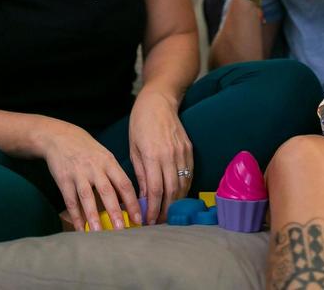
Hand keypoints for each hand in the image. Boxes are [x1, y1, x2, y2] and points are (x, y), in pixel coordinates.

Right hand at [40, 120, 140, 232]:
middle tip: (122, 229)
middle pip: (107, 191)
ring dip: (93, 215)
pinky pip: (70, 200)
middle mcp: (95, 167)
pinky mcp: (63, 179)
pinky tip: (80, 229)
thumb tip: (127, 201)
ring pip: (87, 196)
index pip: (124, 184)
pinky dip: (75, 216)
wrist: (60, 137)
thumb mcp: (104, 157)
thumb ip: (115, 176)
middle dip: (115, 211)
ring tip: (98, 233)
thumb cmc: (87, 150)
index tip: (139, 218)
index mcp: (109, 162)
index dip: (132, 202)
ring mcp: (78, 173)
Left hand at [128, 89, 192, 223]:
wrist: (159, 102)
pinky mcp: (189, 149)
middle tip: (159, 222)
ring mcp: (182, 152)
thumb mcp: (134, 149)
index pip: (156, 190)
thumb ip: (141, 174)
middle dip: (166, 210)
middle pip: (172, 191)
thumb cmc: (140, 124)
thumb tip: (145, 197)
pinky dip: (184, 188)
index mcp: (153, 155)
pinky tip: (177, 196)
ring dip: (177, 202)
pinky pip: (189, 174)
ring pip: (183, 184)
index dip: (154, 208)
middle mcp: (170, 155)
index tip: (148, 220)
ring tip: (168, 213)